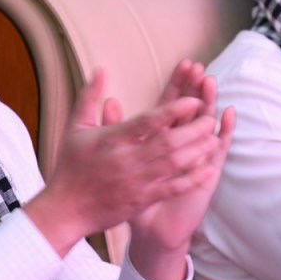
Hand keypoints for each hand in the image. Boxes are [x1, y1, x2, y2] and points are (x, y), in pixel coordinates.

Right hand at [26, 67, 225, 258]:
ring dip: (198, 150)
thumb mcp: (75, 128)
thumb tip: (101, 69)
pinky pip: (173, 187)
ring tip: (214, 137)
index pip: (148, 121)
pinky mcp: (144, 199)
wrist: (66, 209)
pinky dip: (193, 178)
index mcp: (113, 140)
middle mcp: (129, 160)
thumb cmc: (71, 167)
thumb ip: (89, 97)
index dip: (174, 109)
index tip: (193, 100)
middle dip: (194, 129)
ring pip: (175, 164)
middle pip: (169, 142)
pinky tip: (209, 168)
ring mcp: (138, 182)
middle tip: (210, 117)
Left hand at [123, 61, 235, 279]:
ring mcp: (197, 158)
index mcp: (162, 139)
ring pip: (206, 125)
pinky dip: (225, 133)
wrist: (152, 229)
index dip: (178, 85)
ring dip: (210, 104)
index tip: (184, 64)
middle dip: (196, 89)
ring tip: (212, 83)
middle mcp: (183, 146)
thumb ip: (116, 131)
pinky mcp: (208, 173)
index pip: (173, 106)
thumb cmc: (134, 196)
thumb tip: (110, 100)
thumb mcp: (121, 161)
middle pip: (192, 111)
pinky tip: (229, 115)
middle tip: (200, 68)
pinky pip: (218, 150)